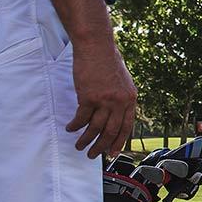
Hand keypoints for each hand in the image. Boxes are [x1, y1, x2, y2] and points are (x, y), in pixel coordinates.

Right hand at [66, 38, 137, 158]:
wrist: (96, 46)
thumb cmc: (107, 61)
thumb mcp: (122, 81)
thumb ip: (120, 98)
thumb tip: (115, 114)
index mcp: (130, 99)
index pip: (126, 127)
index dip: (118, 142)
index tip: (112, 153)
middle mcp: (120, 102)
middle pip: (111, 131)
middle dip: (101, 147)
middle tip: (93, 155)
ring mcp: (105, 100)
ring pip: (95, 128)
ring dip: (86, 139)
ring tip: (79, 146)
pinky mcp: (89, 97)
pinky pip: (81, 118)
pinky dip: (75, 125)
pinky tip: (71, 128)